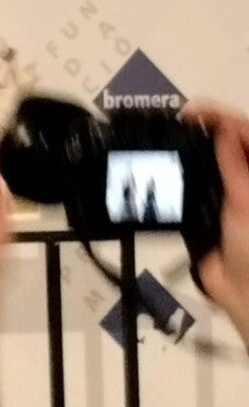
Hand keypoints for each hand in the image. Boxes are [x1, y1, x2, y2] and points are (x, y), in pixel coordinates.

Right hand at [182, 102, 248, 339]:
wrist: (243, 294)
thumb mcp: (245, 201)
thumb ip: (234, 164)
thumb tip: (224, 129)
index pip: (246, 135)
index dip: (222, 118)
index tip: (193, 112)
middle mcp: (246, 182)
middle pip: (228, 144)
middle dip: (206, 129)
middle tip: (180, 121)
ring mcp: (229, 196)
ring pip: (208, 163)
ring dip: (191, 151)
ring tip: (172, 137)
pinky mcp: (208, 211)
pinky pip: (191, 186)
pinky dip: (178, 176)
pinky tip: (167, 168)